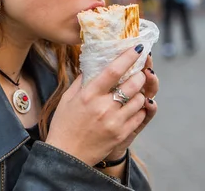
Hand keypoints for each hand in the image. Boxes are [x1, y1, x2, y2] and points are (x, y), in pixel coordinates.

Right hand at [45, 46, 147, 165]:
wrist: (67, 156)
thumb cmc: (64, 124)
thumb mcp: (68, 99)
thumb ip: (81, 81)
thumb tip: (93, 64)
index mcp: (89, 95)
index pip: (113, 71)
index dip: (128, 57)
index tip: (137, 48)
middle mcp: (103, 107)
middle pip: (133, 84)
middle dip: (140, 75)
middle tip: (140, 72)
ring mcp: (114, 122)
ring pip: (140, 100)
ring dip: (140, 93)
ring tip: (134, 91)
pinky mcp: (121, 134)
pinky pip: (139, 116)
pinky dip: (139, 109)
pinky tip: (133, 107)